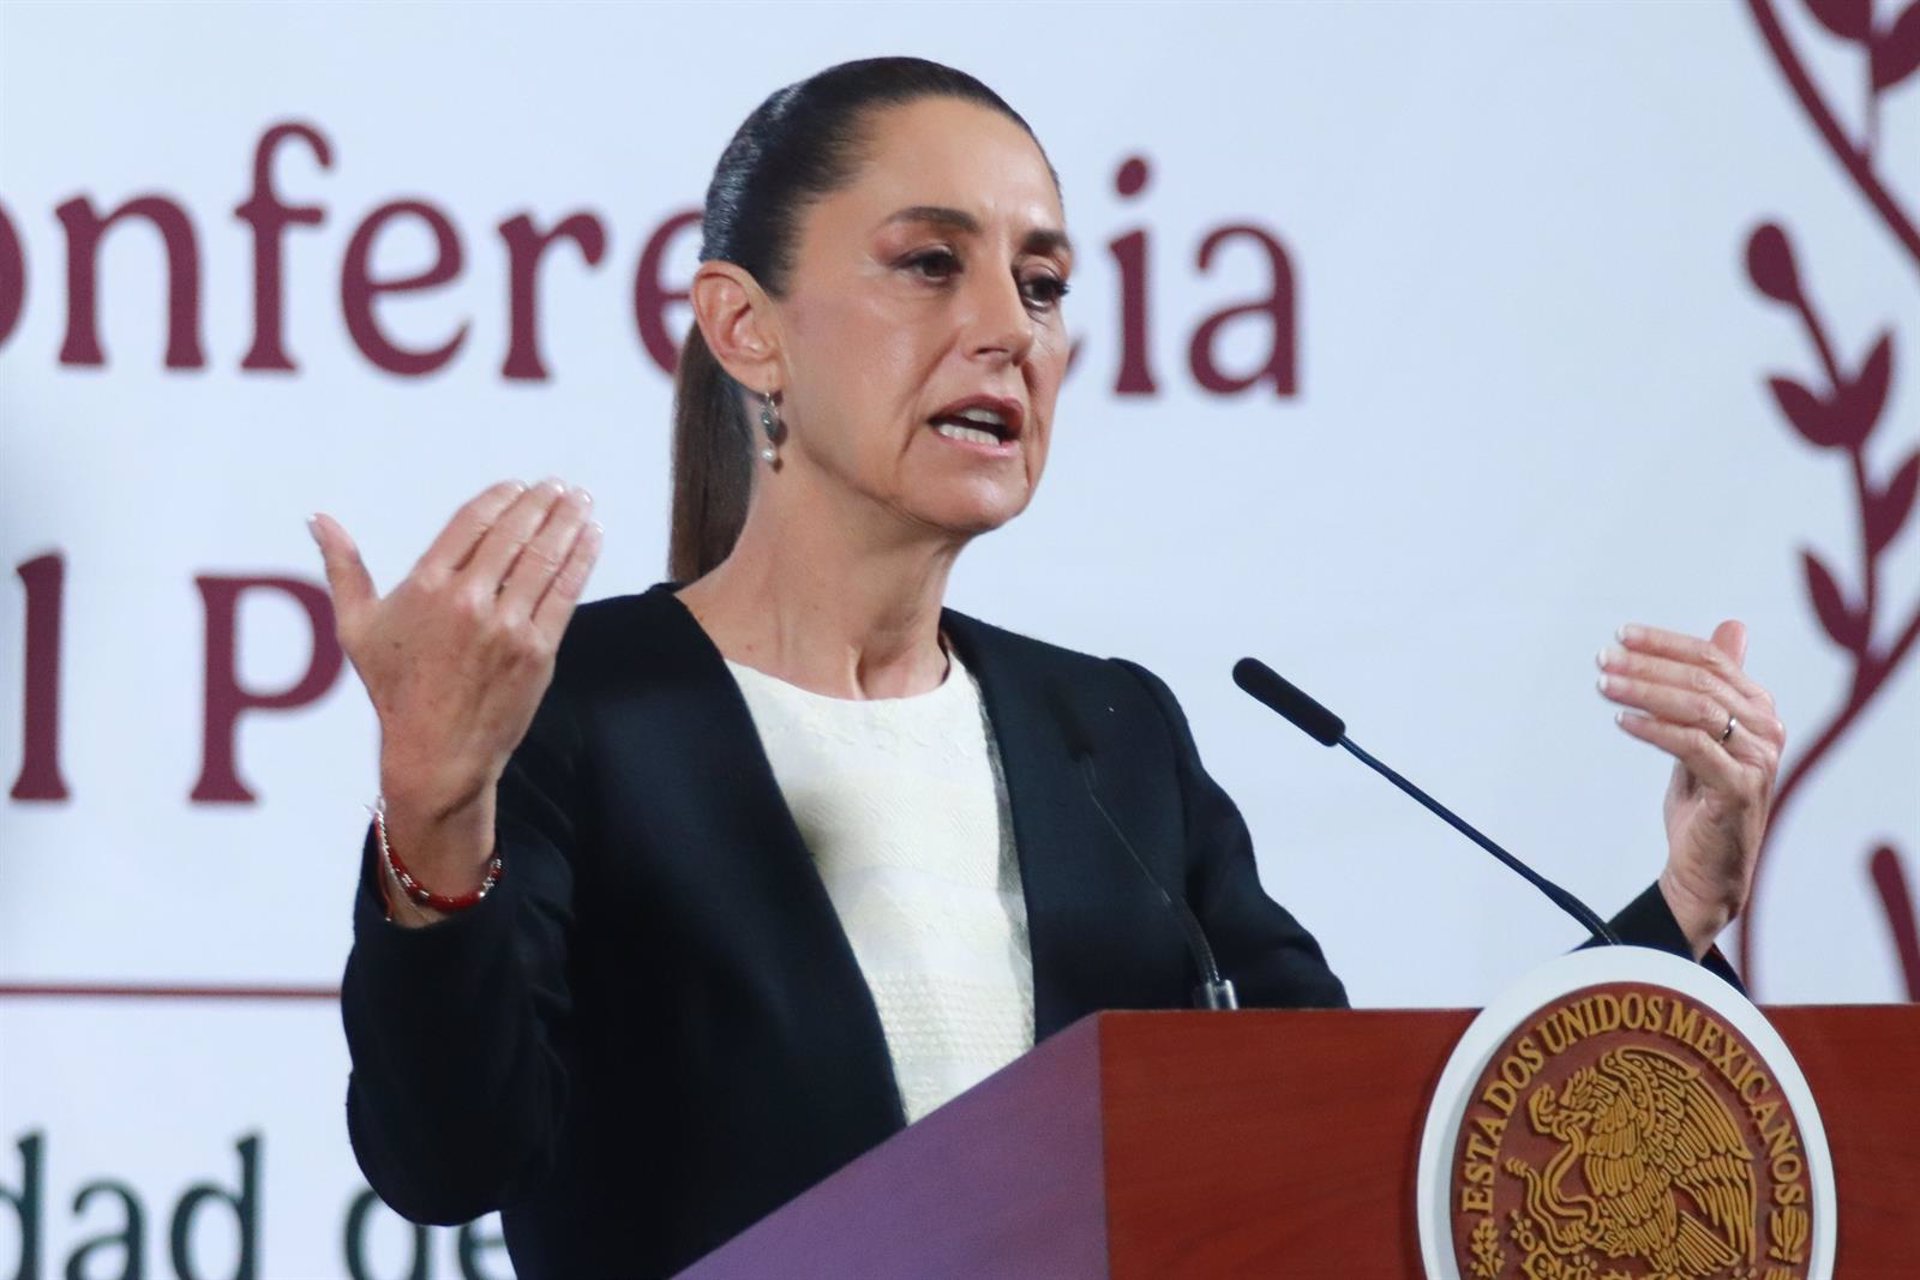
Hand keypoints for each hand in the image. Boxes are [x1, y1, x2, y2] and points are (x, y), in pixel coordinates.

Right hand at [309, 479, 601, 893]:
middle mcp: (467, 601)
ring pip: (544, 557)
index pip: (471, 523)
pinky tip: (591, 538)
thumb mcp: (357, 627)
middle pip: (513, 534)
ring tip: (581, 501)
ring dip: (567, 522)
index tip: (519, 486)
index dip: (501, 498)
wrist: (437, 752)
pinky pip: (564, 593)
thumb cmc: (396, 689)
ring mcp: (505, 625)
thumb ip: (343, 566)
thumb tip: (319, 517)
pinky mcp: (537, 650)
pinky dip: (581, 559)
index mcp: (425, 586)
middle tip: (558, 486)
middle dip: (541, 503)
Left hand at [1597, 621, 1784, 958]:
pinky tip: (1622, 721)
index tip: (1621, 634)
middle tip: (1603, 659)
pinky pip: (1692, 746)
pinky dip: (1653, 729)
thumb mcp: (1702, 737)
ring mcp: (1758, 760)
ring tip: (1604, 685)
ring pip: (1697, 709)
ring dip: (1644, 692)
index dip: (1665, 643)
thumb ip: (1712, 687)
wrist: (1707, 872)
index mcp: (1759, 710)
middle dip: (1647, 665)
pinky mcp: (1740, 788)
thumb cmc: (1703, 802)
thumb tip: (1732, 628)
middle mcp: (1767, 730)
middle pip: (1702, 680)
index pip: (1713, 660)